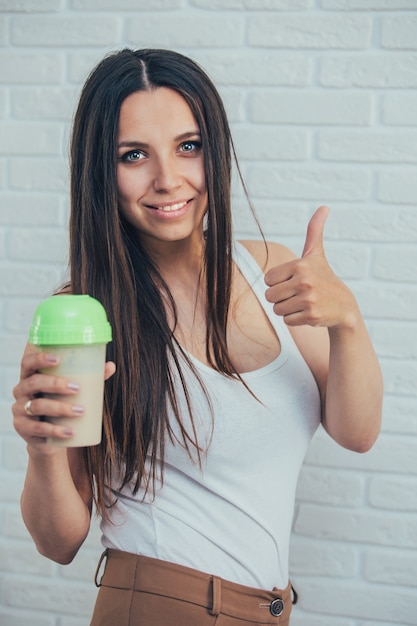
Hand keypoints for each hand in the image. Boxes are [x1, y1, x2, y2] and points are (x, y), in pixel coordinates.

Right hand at [12, 345, 115, 452]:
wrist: (49, 435)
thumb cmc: (60, 403)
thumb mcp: (70, 390)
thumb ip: (89, 378)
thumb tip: (111, 366)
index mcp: (30, 376)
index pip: (27, 363)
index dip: (39, 358)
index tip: (58, 359)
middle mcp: (21, 391)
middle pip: (33, 383)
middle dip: (56, 384)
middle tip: (77, 388)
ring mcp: (20, 410)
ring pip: (38, 406)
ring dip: (60, 408)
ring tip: (80, 411)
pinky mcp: (23, 429)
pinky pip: (38, 429)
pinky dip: (55, 430)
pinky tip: (70, 432)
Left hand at [264, 206, 358, 328]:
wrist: (344, 306)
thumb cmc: (324, 278)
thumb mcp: (316, 254)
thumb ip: (314, 231)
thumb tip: (324, 207)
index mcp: (300, 265)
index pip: (268, 279)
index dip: (277, 283)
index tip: (293, 281)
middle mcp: (304, 281)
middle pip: (269, 295)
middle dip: (280, 298)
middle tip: (298, 294)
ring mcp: (308, 299)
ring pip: (277, 309)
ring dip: (287, 309)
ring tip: (303, 303)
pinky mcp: (311, 316)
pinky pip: (287, 320)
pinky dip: (295, 319)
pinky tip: (309, 312)